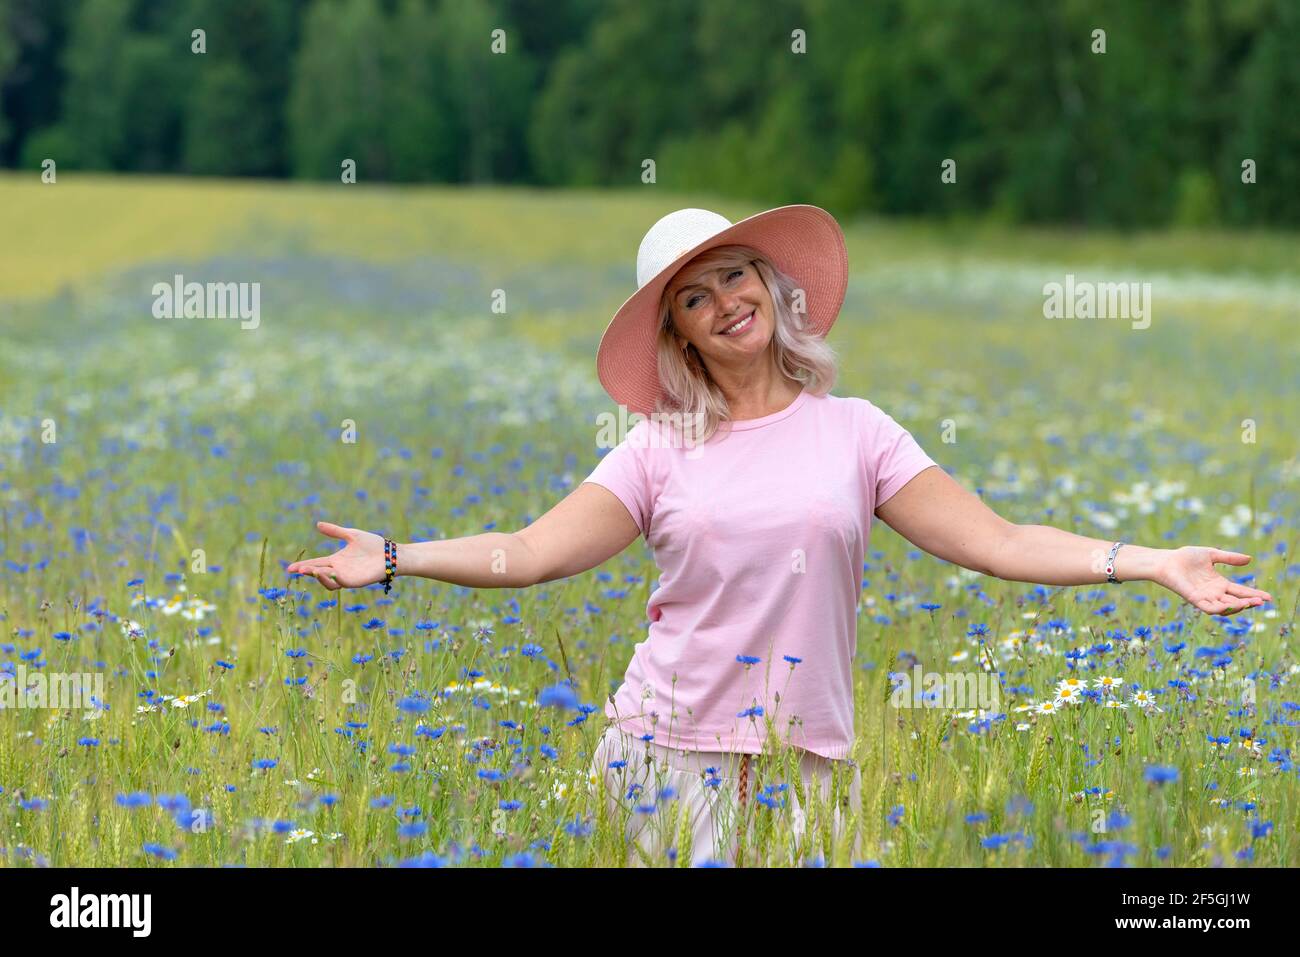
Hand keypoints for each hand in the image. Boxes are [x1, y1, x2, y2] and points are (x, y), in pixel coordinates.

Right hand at [285, 521, 385, 590]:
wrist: (390, 554)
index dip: (303, 566)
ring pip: (327, 581)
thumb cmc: (373, 545)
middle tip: (296, 570)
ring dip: (318, 576)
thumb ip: (335, 531)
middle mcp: (338, 570)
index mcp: (336, 560)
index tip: (290, 568)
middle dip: (307, 572)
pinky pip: (340, 583)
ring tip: (310, 570)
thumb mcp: (351, 535)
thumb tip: (318, 524)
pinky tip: (326, 572)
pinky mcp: (354, 582)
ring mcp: (346, 577)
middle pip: (318, 573)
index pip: (315, 563)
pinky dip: (332, 579)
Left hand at [1155, 546, 1272, 615]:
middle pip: (1236, 601)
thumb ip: (1229, 558)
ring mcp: (1205, 598)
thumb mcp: (1212, 555)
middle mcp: (1214, 593)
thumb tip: (1249, 559)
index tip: (1268, 597)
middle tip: (1262, 601)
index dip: (1254, 594)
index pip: (1240, 591)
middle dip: (1249, 603)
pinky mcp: (1194, 599)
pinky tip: (1230, 605)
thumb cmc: (1186, 557)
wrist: (1167, 561)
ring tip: (1249, 603)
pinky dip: (1220, 608)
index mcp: (1219, 584)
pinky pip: (1209, 608)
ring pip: (1225, 607)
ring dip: (1237, 607)